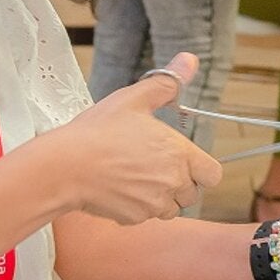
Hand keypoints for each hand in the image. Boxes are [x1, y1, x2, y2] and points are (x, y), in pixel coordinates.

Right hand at [55, 53, 222, 224]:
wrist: (66, 166)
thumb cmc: (99, 131)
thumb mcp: (134, 99)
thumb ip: (167, 83)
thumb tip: (189, 60)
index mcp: (180, 154)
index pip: (212, 174)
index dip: (201, 168)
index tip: (183, 160)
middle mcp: (173, 183)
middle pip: (192, 193)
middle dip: (179, 183)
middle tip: (153, 165)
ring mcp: (153, 204)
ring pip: (170, 208)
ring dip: (160, 197)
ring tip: (136, 176)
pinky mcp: (134, 219)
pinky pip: (145, 216)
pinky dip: (137, 206)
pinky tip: (119, 187)